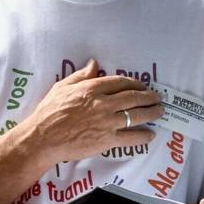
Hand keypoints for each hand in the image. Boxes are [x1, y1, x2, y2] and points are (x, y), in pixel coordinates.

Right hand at [20, 60, 163, 165]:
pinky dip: (143, 136)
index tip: (142, 86)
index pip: (120, 82)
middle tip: (158, 98)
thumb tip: (94, 64)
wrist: (43, 137)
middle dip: (149, 97)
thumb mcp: (62, 87)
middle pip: (133, 98)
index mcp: (92, 88)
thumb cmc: (49, 111)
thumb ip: (81, 75)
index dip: (135, 84)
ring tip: (160, 112)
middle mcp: (103, 103)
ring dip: (151, 113)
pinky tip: (150, 135)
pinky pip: (130, 137)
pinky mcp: (107, 140)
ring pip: (136, 115)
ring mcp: (107, 122)